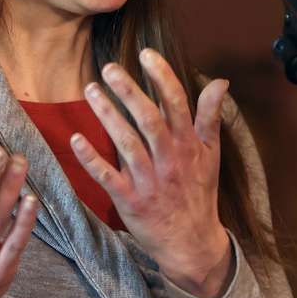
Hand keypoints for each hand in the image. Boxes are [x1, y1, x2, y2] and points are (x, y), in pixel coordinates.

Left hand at [71, 48, 232, 297]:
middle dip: (129, 91)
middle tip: (108, 68)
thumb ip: (211, 117)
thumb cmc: (199, 193)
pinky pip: (108, 178)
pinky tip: (76, 139)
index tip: (146, 54)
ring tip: (90, 91)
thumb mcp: (212, 155)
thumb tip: (220, 82)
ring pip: (127, 143)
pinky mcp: (130, 202)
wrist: (192, 242)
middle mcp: (170, 161)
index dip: (162, 77)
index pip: (176, 104)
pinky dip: (92, 159)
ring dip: (107, 116)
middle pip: (149, 120)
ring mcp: (149, 182)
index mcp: (189, 146)